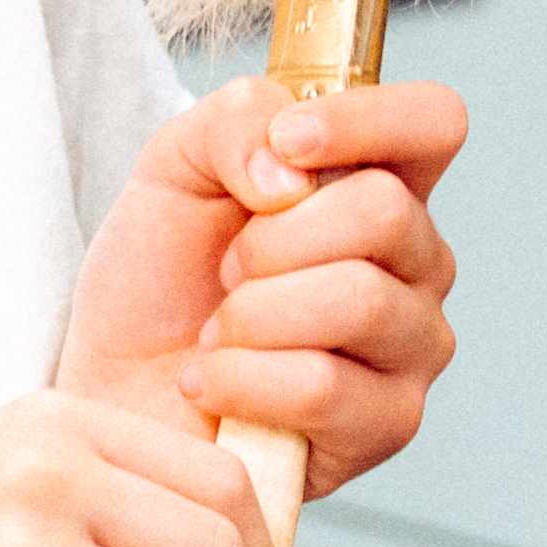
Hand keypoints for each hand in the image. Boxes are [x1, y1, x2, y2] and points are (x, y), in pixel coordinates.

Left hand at [63, 75, 472, 492]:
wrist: (111, 389)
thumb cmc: (159, 281)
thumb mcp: (176, 167)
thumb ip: (237, 122)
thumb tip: (292, 171)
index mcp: (383, 184)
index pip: (435, 122)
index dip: (366, 120)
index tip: (286, 141)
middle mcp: (417, 264)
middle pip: (386, 212)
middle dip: (272, 239)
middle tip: (225, 270)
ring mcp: (414, 348)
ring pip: (359, 301)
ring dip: (253, 314)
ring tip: (216, 333)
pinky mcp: (387, 425)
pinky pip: (323, 387)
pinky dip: (241, 380)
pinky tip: (212, 384)